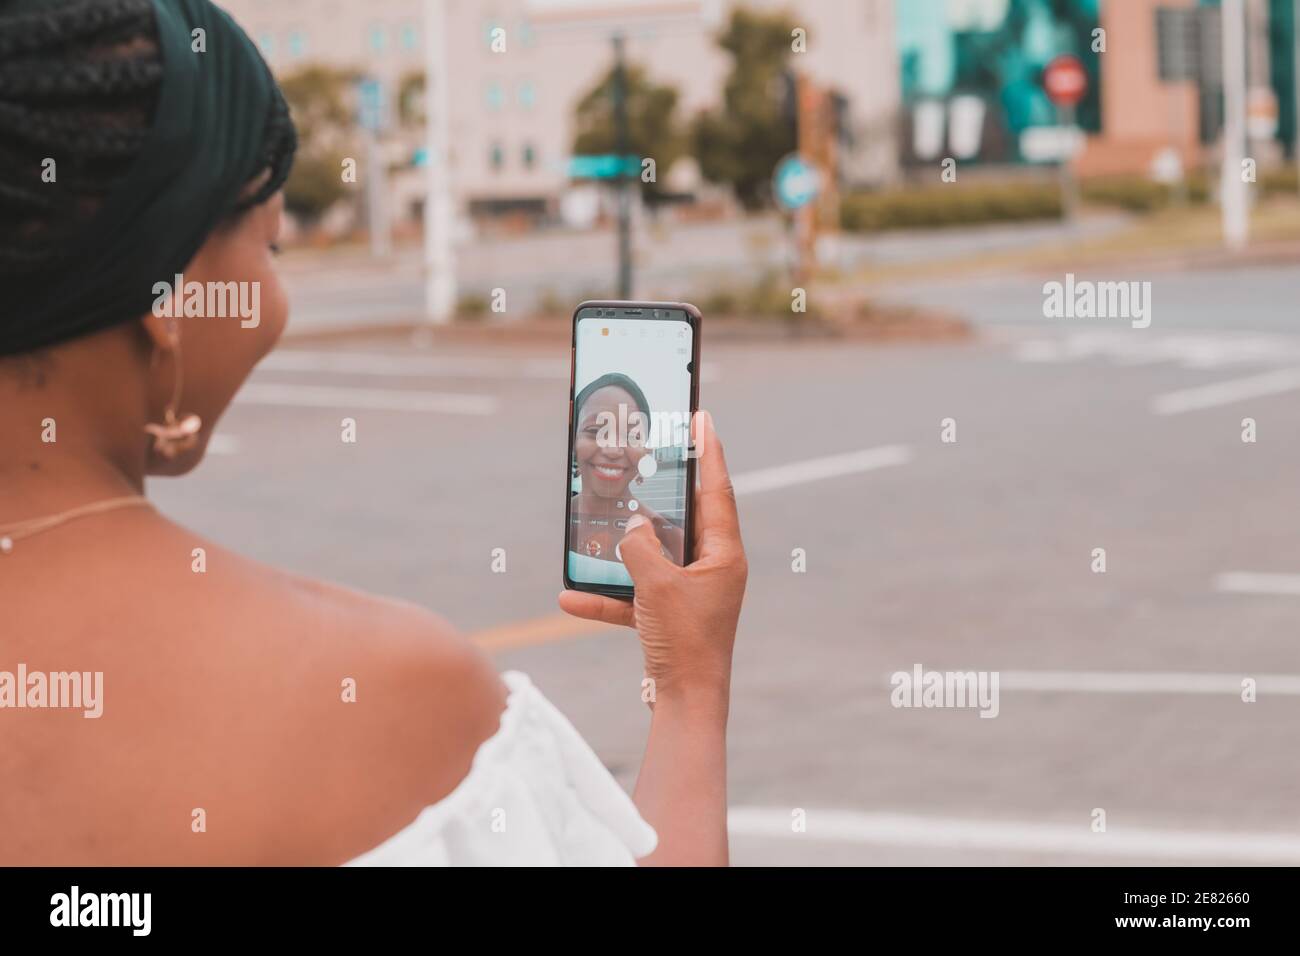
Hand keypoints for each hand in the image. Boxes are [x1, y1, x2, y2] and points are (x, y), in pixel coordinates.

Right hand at [560, 410, 746, 701]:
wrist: (686, 703)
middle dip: (657, 493)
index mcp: (724, 554)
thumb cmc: (684, 642)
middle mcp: (712, 568)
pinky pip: (635, 595)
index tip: (701, 416)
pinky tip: (569, 597)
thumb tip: (633, 528)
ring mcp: (691, 591)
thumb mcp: (657, 586)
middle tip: (642, 458)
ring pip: (654, 554)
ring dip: (623, 547)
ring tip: (599, 523)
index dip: (708, 451)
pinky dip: (607, 595)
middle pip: (682, 517)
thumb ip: (641, 547)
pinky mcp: (669, 615)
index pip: (716, 489)